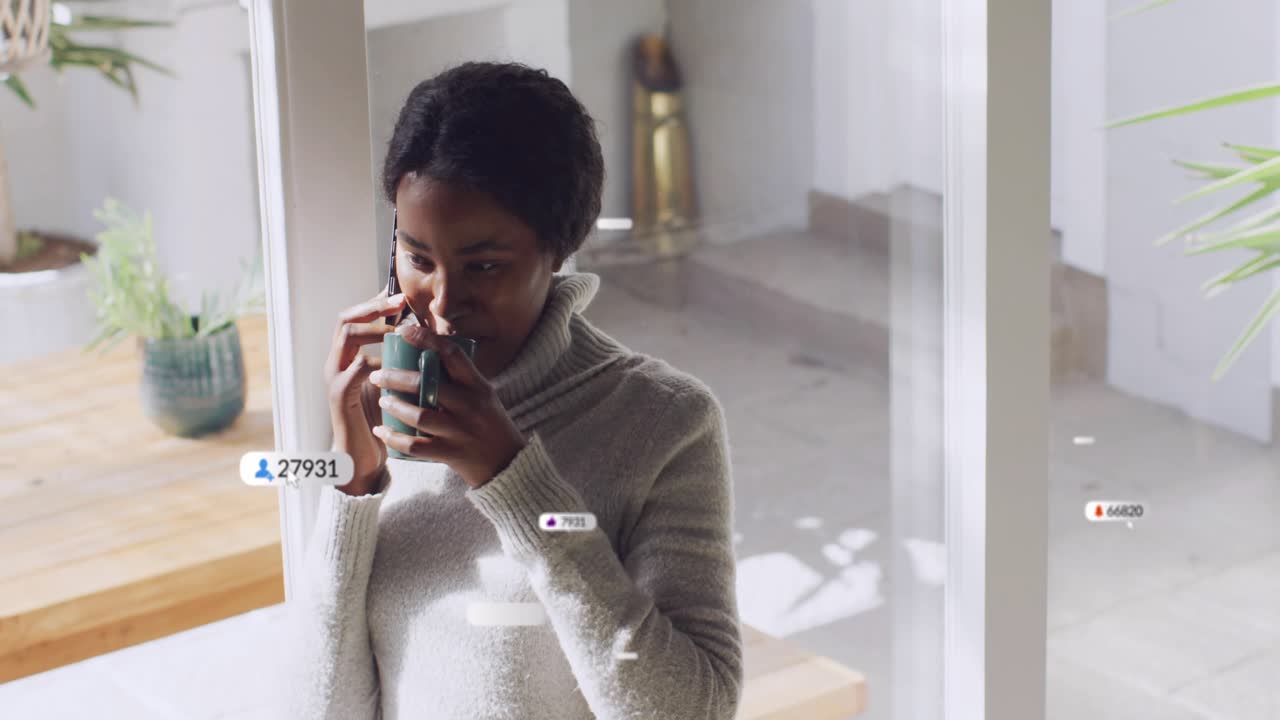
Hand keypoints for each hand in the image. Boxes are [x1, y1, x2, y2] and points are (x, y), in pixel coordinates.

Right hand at [324, 289, 406, 494]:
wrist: (364, 456)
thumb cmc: (382, 418)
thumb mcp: (391, 383)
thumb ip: (399, 362)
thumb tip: (429, 340)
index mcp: (349, 356)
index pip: (355, 317)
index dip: (375, 303)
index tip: (400, 294)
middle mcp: (337, 362)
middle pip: (346, 319)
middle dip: (374, 307)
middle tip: (400, 302)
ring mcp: (335, 378)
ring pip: (347, 337)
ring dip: (375, 328)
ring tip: (399, 328)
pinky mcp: (339, 397)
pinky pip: (352, 372)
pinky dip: (373, 363)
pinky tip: (391, 361)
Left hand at [369, 325, 526, 488]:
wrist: (509, 464)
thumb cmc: (491, 423)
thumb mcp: (484, 395)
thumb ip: (461, 378)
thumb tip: (429, 351)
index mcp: (479, 386)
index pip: (452, 354)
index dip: (427, 339)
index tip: (404, 330)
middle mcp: (470, 406)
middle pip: (428, 385)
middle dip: (397, 377)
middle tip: (378, 374)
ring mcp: (460, 431)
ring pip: (420, 415)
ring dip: (395, 406)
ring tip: (381, 399)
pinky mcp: (451, 454)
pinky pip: (416, 446)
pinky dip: (395, 438)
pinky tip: (381, 430)